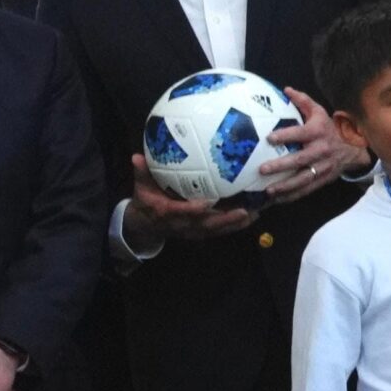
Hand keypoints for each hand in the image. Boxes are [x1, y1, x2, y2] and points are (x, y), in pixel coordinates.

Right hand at [126, 152, 253, 241]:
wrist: (145, 226)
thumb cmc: (145, 202)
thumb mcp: (141, 188)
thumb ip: (142, 172)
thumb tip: (136, 156)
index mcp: (166, 213)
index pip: (179, 212)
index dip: (192, 210)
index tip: (204, 204)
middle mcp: (182, 225)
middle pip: (205, 225)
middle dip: (224, 220)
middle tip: (243, 211)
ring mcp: (193, 232)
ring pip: (216, 230)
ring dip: (235, 224)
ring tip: (255, 214)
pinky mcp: (201, 234)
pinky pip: (220, 231)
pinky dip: (235, 225)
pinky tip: (252, 217)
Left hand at [256, 89, 351, 201]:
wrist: (353, 148)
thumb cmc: (330, 128)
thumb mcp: (320, 112)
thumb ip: (303, 101)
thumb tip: (285, 89)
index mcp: (318, 132)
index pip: (300, 134)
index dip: (286, 136)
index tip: (269, 138)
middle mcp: (321, 151)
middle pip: (300, 160)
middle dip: (281, 165)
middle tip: (263, 169)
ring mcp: (323, 167)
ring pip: (303, 179)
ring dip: (286, 186)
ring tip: (269, 190)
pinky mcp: (323, 180)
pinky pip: (307, 189)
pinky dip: (292, 196)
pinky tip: (278, 199)